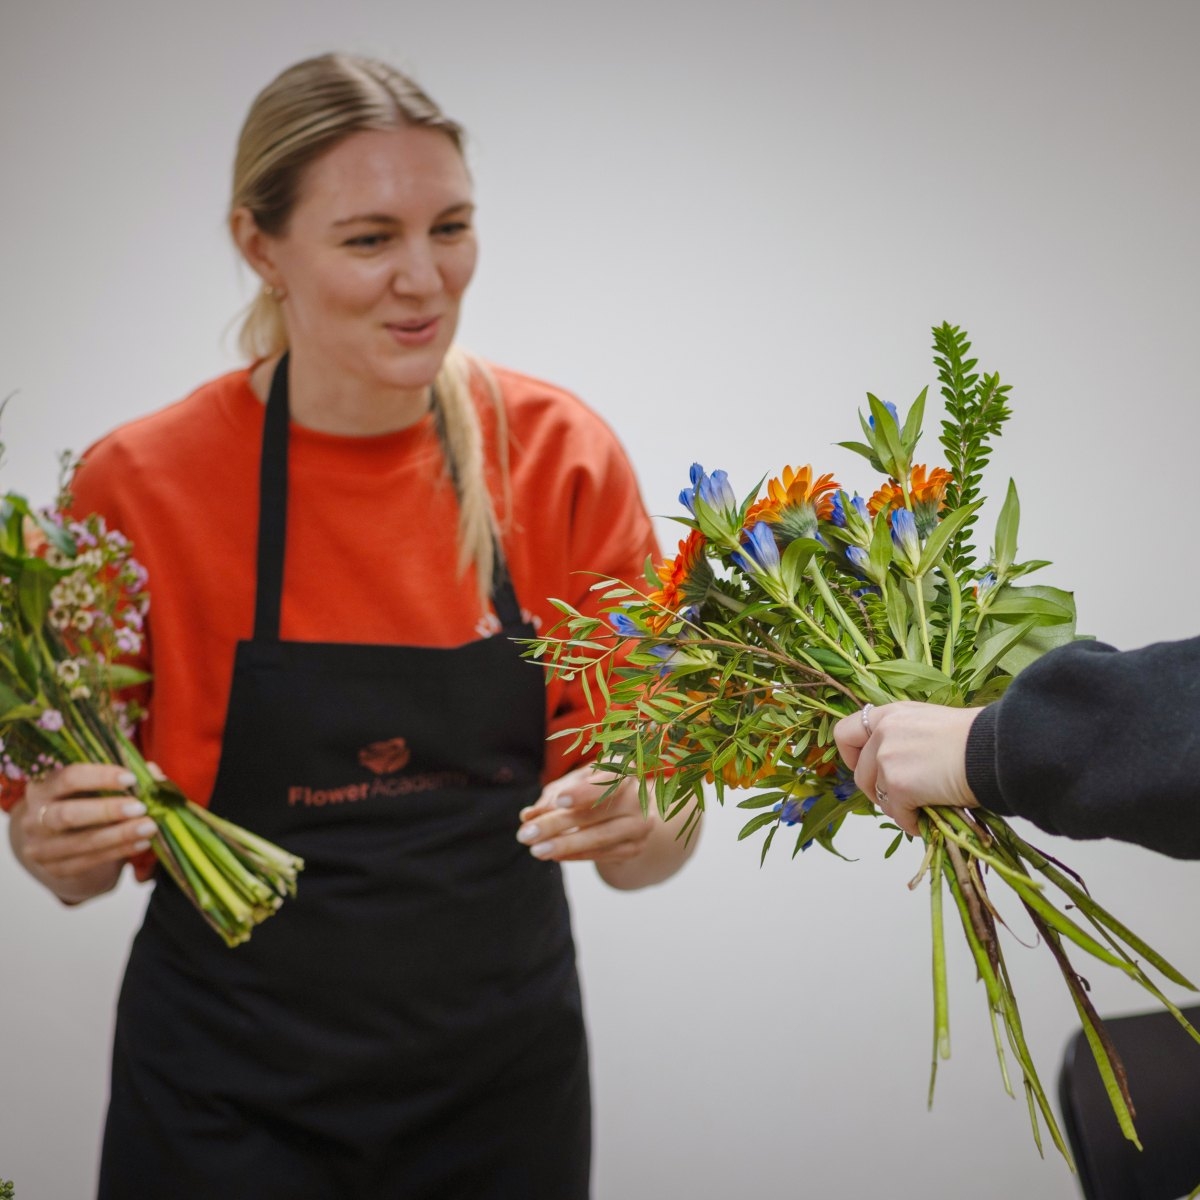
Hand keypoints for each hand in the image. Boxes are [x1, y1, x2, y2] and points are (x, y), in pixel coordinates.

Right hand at [8, 763, 155, 903]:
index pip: (68, 778)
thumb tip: (153, 774)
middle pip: (67, 814)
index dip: (100, 777)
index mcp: (42, 786)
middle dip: (107, 811)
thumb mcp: (96, 785)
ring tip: (149, 827)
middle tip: (141, 808)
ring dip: (119, 835)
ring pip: (79, 842)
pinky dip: (118, 852)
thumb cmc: (85, 800)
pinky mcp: (55, 868)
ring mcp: (40, 846)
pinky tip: (142, 843)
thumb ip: (122, 778)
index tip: (131, 779)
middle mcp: (33, 817)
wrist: (62, 837)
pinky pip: (88, 862)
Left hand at [516, 765, 652, 865]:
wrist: (624, 814)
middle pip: (596, 812)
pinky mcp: (635, 847)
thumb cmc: (591, 790)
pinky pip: (603, 853)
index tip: (560, 800)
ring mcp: (639, 823)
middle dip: (557, 824)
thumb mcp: (571, 785)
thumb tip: (529, 816)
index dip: (586, 790)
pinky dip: (576, 855)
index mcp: (623, 769)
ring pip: (600, 837)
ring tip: (536, 850)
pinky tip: (555, 855)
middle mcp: (637, 796)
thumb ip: (552, 797)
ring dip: (565, 845)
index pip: (609, 778)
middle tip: (526, 834)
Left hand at [833, 702, 982, 836]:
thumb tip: (898, 763)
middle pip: (860, 773)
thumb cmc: (975, 738)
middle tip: (900, 799)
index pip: (846, 733)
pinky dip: (911, 822)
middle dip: (878, 791)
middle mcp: (882, 733)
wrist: (993, 750)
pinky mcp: (899, 785)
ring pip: (878, 797)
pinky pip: (897, 814)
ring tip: (920, 810)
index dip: (852, 756)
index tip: (867, 768)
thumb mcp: (930, 723)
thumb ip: (905, 737)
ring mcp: (887, 759)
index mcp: (890, 714)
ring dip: (896, 808)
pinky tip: (927, 821)